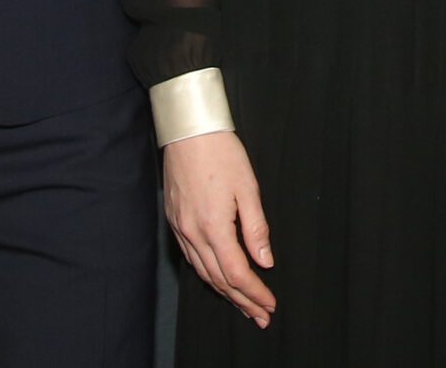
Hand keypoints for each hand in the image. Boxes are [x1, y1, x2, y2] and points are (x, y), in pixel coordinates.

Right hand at [162, 130, 275, 326]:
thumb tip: (265, 262)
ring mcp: (180, 227)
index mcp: (213, 227)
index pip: (237, 273)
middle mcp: (193, 232)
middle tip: (261, 316)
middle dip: (242, 301)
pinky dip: (207, 273)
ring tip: (243, 305)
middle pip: (219, 279)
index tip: (270, 305)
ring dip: (224, 292)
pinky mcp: (174, 219)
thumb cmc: (220, 152)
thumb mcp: (248, 188)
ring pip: (202, 271)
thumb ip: (256, 229)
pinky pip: (190, 257)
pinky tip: (218, 278)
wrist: (188, 129)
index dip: (255, 293)